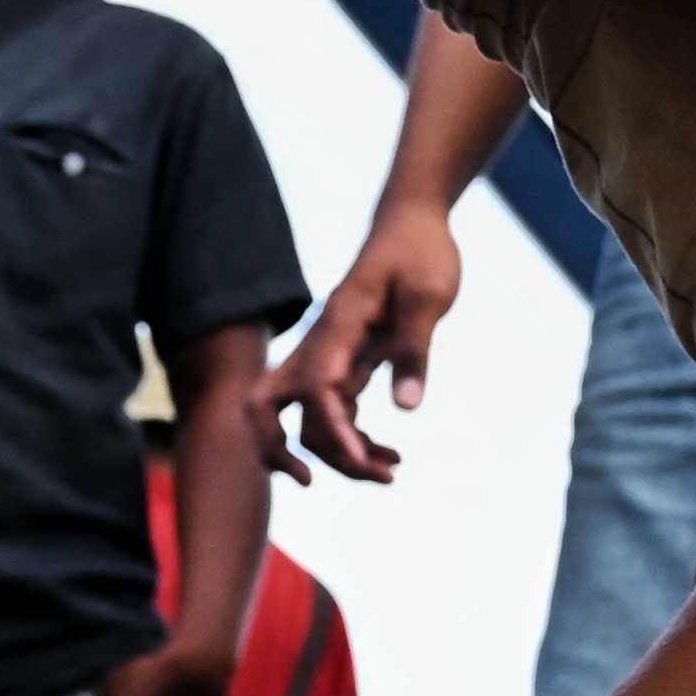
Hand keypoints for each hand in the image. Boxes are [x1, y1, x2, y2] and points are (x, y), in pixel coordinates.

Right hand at [272, 198, 465, 484]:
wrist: (412, 223)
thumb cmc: (421, 252)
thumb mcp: (428, 296)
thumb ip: (413, 349)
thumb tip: (407, 408)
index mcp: (338, 325)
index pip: (315, 388)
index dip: (333, 431)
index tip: (364, 462)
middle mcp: (320, 345)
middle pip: (267, 408)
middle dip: (291, 453)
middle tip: (355, 471)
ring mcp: (326, 357)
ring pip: (303, 420)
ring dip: (336, 454)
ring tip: (390, 472)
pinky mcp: (343, 364)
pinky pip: (331, 414)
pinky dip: (351, 440)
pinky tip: (390, 455)